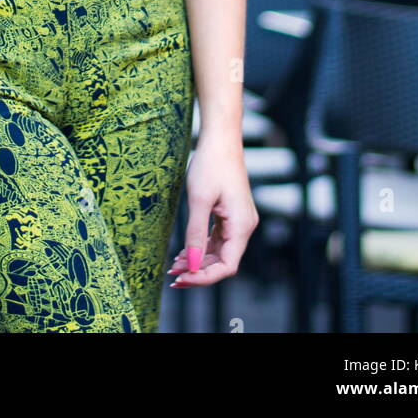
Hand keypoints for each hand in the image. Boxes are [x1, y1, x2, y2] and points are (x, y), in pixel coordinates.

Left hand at [167, 131, 257, 287]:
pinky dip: (202, 247)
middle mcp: (245, 226)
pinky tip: (184, 251)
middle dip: (198, 270)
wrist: (221, 137)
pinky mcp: (232, 214)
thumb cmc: (210, 164)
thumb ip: (195, 234)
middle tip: (172, 275)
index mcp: (241, 226)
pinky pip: (218, 239)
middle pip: (224, 261)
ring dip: (198, 260)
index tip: (182, 279)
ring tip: (174, 266)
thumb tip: (191, 265)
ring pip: (220, 251)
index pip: (227, 266)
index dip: (204, 277)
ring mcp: (239, 220)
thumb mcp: (198, 200)